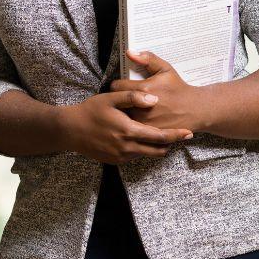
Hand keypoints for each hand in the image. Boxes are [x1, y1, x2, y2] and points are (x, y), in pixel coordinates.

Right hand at [57, 90, 194, 164]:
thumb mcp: (110, 98)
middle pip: (158, 150)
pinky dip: (141, 149)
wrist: (70, 130)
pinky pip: (134, 156)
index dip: (176, 135)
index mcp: (129, 131)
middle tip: (178, 135)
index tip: (188, 133)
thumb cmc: (90, 111)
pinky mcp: (115, 161)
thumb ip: (133, 97)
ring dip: (155, 147)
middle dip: (170, 143)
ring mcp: (120, 156)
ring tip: (160, 136)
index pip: (160, 137)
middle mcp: (127, 147)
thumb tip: (154, 99)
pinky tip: (139, 139)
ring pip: (146, 154)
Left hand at [110, 49, 212, 133]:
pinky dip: (132, 125)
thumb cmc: (178, 88)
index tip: (123, 87)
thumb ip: (147, 59)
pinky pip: (131, 128)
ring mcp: (144, 122)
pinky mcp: (147, 134)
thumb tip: (130, 52)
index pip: (116, 87)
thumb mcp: (165, 69)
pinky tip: (138, 119)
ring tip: (131, 108)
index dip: (118, 86)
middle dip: (119, 100)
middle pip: (117, 103)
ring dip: (124, 112)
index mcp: (143, 89)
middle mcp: (141, 107)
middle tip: (126, 98)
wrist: (195, 109)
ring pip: (122, 116)